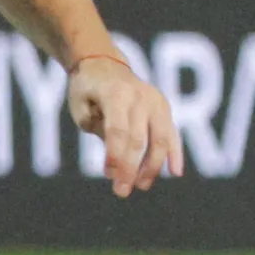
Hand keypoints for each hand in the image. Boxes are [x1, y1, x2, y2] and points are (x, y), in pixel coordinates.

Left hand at [68, 55, 180, 196]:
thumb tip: (117, 157)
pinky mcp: (163, 107)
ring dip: (152, 166)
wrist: (103, 63)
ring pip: (160, 138)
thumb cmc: (87, 88)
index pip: (118, 130)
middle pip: (139, 139)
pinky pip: (171, 133)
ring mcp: (155, 101)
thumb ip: (96, 128)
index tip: (111, 176)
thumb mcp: (79, 105)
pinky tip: (175, 172)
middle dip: (131, 168)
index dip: (116, 155)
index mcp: (116, 94)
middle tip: (122, 191)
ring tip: (141, 185)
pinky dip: (175, 153)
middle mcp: (140, 96)